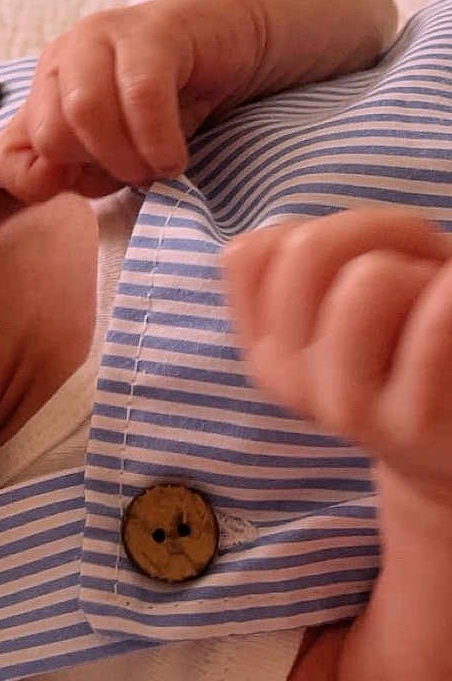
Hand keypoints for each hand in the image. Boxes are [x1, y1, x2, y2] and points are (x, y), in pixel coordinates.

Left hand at [0, 0, 259, 202]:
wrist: (236, 36)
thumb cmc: (170, 103)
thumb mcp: (113, 152)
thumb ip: (71, 172)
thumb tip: (49, 183)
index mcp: (43, 92)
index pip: (6, 159)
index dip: (44, 188)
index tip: (91, 184)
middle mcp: (62, 59)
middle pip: (48, 136)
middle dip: (95, 168)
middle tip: (137, 172)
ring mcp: (100, 37)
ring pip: (83, 110)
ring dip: (125, 156)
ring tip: (156, 167)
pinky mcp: (151, 30)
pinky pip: (141, 95)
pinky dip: (158, 141)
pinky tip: (174, 156)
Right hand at [223, 208, 451, 492]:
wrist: (450, 448)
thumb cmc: (411, 340)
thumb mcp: (339, 294)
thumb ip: (306, 256)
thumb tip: (276, 244)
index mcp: (261, 349)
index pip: (249, 254)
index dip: (317, 232)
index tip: (367, 257)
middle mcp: (286, 380)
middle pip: (307, 249)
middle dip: (375, 234)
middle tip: (413, 270)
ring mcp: (345, 406)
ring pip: (370, 278)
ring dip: (420, 273)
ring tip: (437, 308)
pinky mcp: (412, 423)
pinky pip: (433, 326)